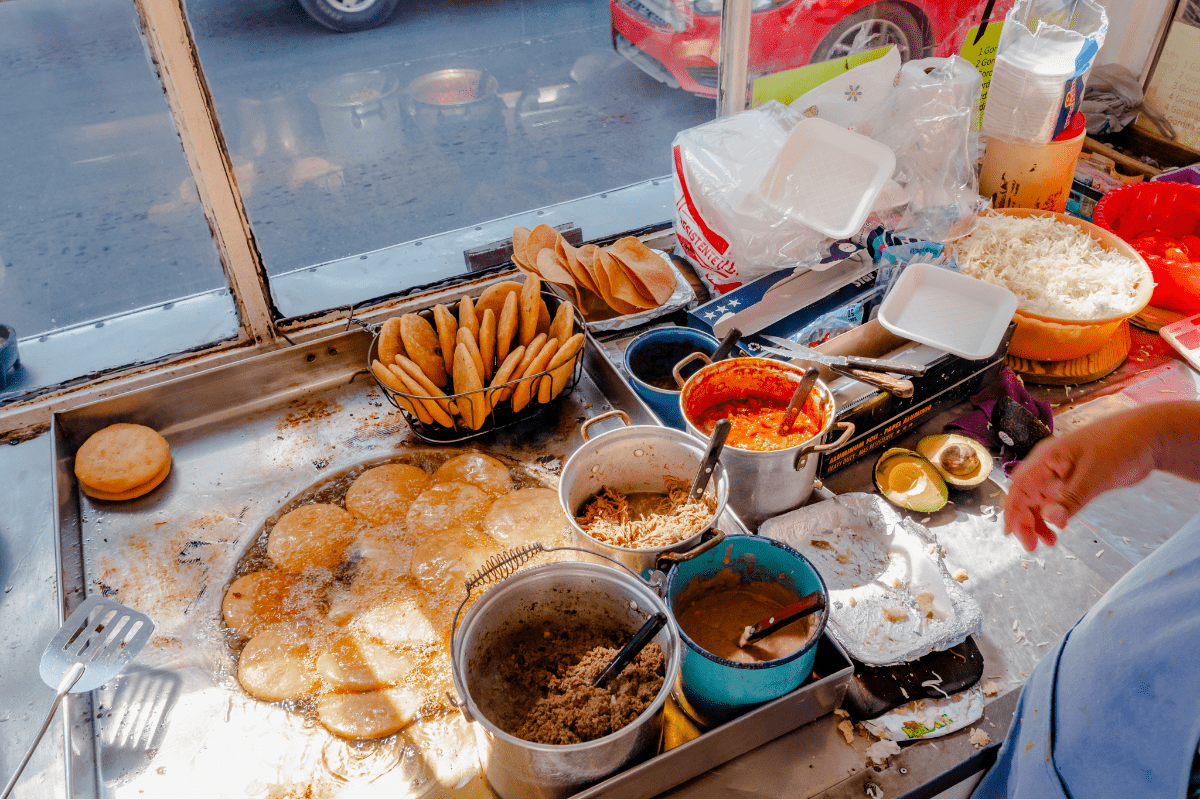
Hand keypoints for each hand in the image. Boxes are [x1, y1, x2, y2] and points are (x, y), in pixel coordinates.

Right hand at [1003, 407, 1159, 550]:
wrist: (1148, 436)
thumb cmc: (1120, 445)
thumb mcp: (1094, 476)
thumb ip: (1070, 498)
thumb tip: (1050, 518)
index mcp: (1046, 458)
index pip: (1019, 487)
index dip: (1012, 511)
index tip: (1013, 534)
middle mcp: (1049, 466)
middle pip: (1025, 496)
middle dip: (1025, 521)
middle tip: (1034, 545)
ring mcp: (1061, 472)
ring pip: (1039, 500)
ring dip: (1039, 521)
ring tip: (1049, 541)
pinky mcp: (1074, 479)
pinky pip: (1055, 499)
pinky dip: (1054, 515)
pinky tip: (1060, 527)